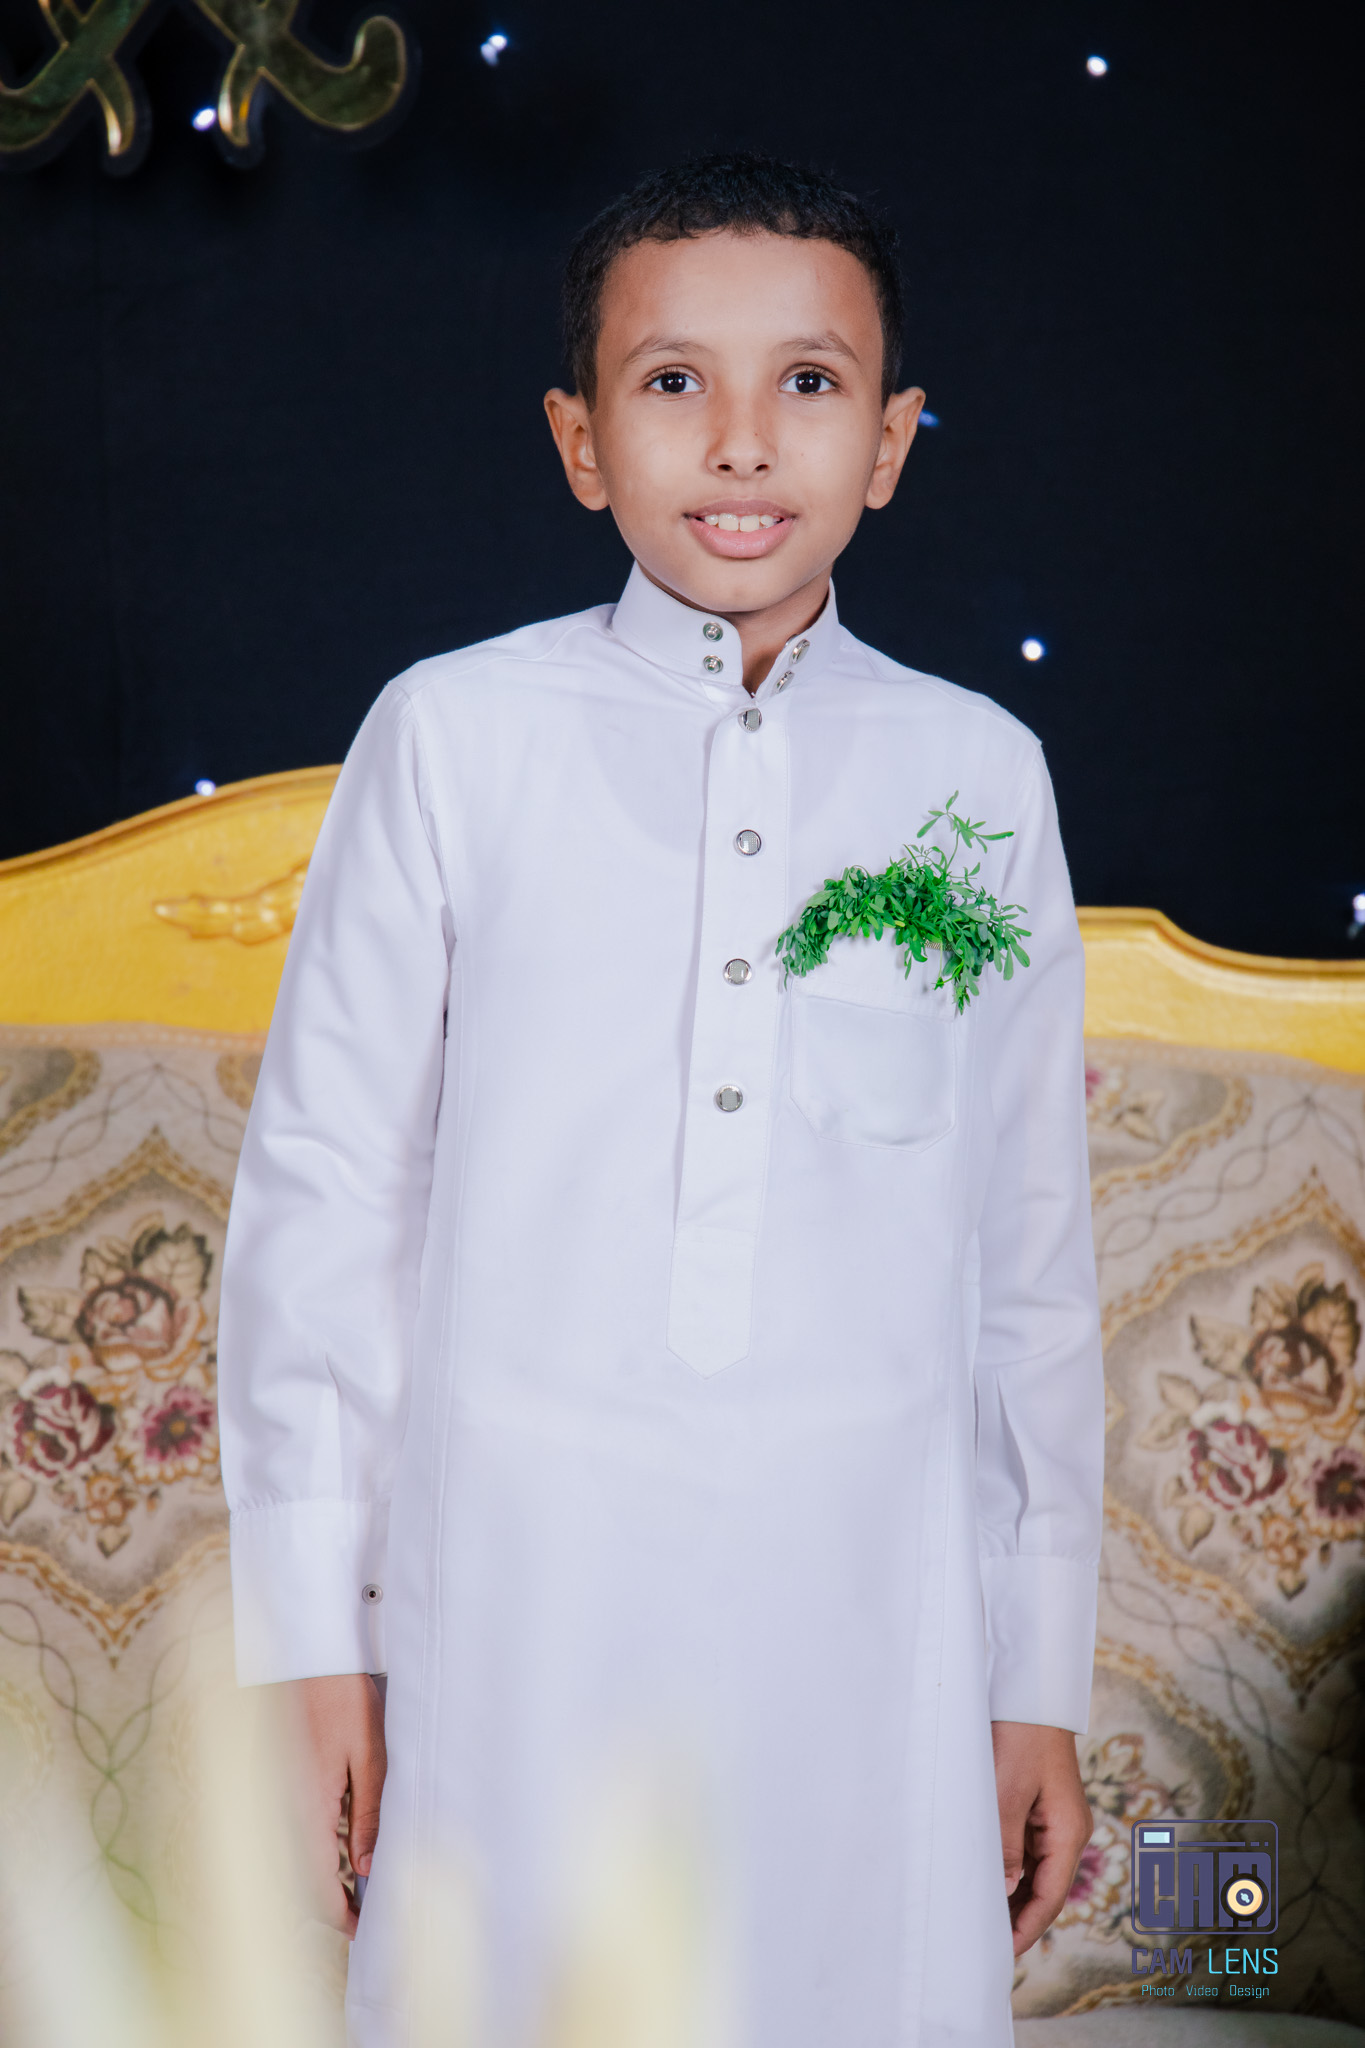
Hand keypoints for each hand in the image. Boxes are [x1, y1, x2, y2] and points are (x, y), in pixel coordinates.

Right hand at [281, 1673, 386, 1936]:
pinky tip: (332, 1844)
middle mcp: (280, 1811)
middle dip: (327, 1904)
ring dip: (315, 1880)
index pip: (316, 1888)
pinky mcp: (270, 1786)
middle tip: (363, 1907)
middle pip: (296, 1883)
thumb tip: (365, 1866)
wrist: (303, 1655)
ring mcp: (271, 1799)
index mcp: (307, 1808)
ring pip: (288, 1862)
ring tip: (354, 1880)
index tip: (364, 1926)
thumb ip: (368, 1813)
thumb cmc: (342, 1696)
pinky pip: (283, 1835)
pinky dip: (305, 1852)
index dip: (340, 1917)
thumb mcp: (370, 1753)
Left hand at [991, 1721, 1091, 1955]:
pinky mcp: (1039, 1807)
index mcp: (1068, 1832)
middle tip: (984, 1942)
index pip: (1050, 1895)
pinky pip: (1026, 1849)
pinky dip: (1009, 1868)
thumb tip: (1007, 1890)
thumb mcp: (1008, 1791)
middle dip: (1018, 1916)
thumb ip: (1007, 1843)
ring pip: (1034, 1870)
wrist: (1028, 1694)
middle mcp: (1066, 1831)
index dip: (1027, 1926)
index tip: (1002, 1951)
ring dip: (1011, 1893)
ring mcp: (1053, 1819)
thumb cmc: (1020, 1737)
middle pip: (1045, 1888)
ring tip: (981, 1918)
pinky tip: (987, 1880)